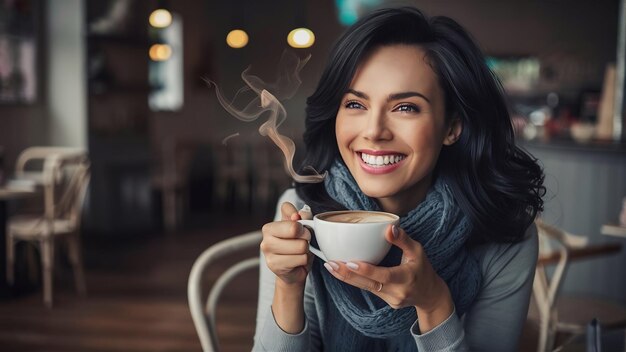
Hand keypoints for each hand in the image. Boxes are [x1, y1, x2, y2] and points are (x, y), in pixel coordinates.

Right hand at [260, 202, 312, 286]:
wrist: (295, 271)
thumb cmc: (298, 247)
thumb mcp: (304, 228)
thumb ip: (303, 216)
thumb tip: (298, 215)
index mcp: (271, 226)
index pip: (286, 209)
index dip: (300, 218)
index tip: (300, 226)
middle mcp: (265, 237)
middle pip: (295, 229)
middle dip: (306, 236)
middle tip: (303, 242)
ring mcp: (268, 251)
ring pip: (300, 245)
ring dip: (306, 250)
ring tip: (300, 253)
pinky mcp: (274, 265)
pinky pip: (301, 258)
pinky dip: (304, 260)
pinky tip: (297, 262)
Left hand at [323, 225, 453, 330]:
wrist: (429, 294)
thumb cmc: (423, 269)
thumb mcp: (418, 251)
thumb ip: (403, 240)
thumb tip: (389, 228)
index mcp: (406, 278)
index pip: (384, 275)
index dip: (366, 270)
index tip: (351, 262)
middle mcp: (397, 291)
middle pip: (368, 284)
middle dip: (347, 274)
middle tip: (330, 263)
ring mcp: (390, 299)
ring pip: (365, 287)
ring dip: (347, 277)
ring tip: (330, 266)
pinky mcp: (385, 301)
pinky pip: (368, 289)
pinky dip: (355, 280)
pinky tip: (341, 271)